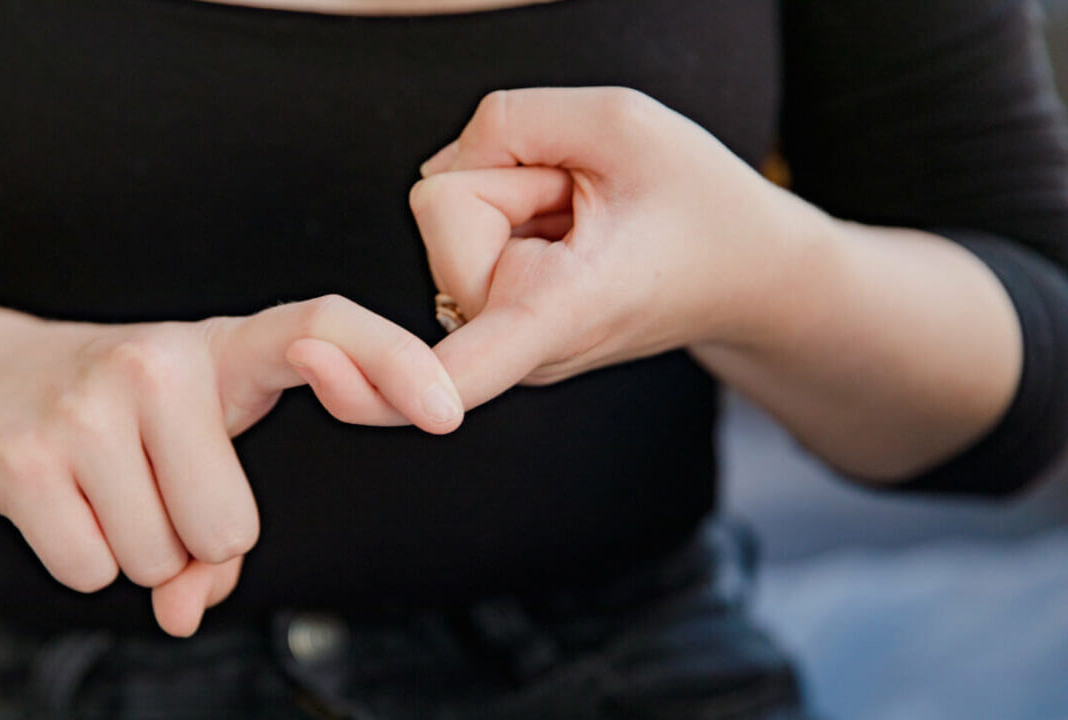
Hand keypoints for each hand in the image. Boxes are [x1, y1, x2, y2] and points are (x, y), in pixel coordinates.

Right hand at [0, 295, 462, 635]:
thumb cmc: (120, 415)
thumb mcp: (187, 443)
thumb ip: (219, 529)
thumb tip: (186, 608)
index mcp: (223, 347)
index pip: (322, 324)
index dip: (391, 363)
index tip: (447, 412)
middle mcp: (161, 358)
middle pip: (229, 528)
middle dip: (192, 538)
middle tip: (149, 482)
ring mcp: (90, 401)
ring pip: (158, 557)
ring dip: (134, 548)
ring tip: (102, 482)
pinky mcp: (28, 456)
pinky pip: (93, 568)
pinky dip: (81, 557)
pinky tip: (61, 497)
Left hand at [411, 87, 808, 408]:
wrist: (747, 272)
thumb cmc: (699, 203)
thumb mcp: (622, 122)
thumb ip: (511, 121)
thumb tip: (440, 169)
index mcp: (558, 315)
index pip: (460, 370)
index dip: (390, 381)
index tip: (336, 391)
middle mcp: (520, 347)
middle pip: (442, 204)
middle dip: (509, 176)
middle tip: (586, 201)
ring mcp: (504, 341)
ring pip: (450, 213)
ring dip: (513, 192)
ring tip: (583, 219)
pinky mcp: (493, 321)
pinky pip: (462, 230)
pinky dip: (509, 209)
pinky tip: (565, 233)